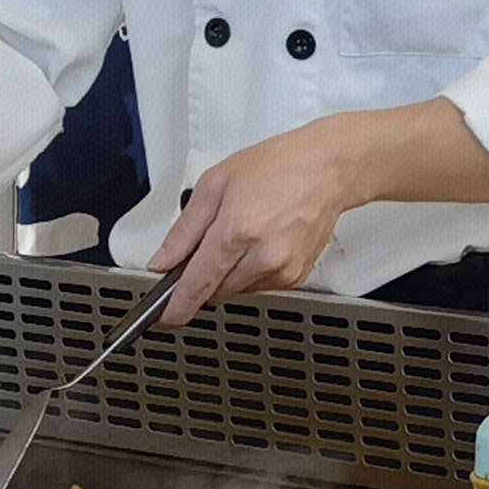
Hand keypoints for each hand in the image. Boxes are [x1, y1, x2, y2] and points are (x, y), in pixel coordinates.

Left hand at [143, 114, 371, 324]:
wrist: (328, 169)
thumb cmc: (278, 168)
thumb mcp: (214, 185)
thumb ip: (184, 230)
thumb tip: (163, 262)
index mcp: (237, 233)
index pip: (196, 286)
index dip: (174, 309)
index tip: (161, 321)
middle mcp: (262, 258)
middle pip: (213, 293)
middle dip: (202, 277)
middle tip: (209, 244)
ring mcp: (282, 271)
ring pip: (235, 291)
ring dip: (227, 273)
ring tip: (242, 234)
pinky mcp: (296, 277)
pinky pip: (258, 287)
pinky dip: (250, 271)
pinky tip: (261, 242)